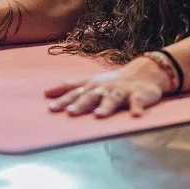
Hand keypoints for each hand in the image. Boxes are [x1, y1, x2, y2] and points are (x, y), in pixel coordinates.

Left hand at [45, 56, 171, 117]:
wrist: (144, 72)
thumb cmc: (112, 81)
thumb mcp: (90, 82)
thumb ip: (69, 87)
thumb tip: (45, 93)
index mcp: (92, 86)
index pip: (75, 93)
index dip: (63, 100)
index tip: (50, 108)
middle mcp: (105, 88)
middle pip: (91, 96)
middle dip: (81, 104)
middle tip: (70, 113)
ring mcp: (122, 91)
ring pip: (113, 98)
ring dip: (106, 106)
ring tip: (99, 116)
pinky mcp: (138, 95)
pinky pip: (138, 102)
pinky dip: (137, 108)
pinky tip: (135, 115)